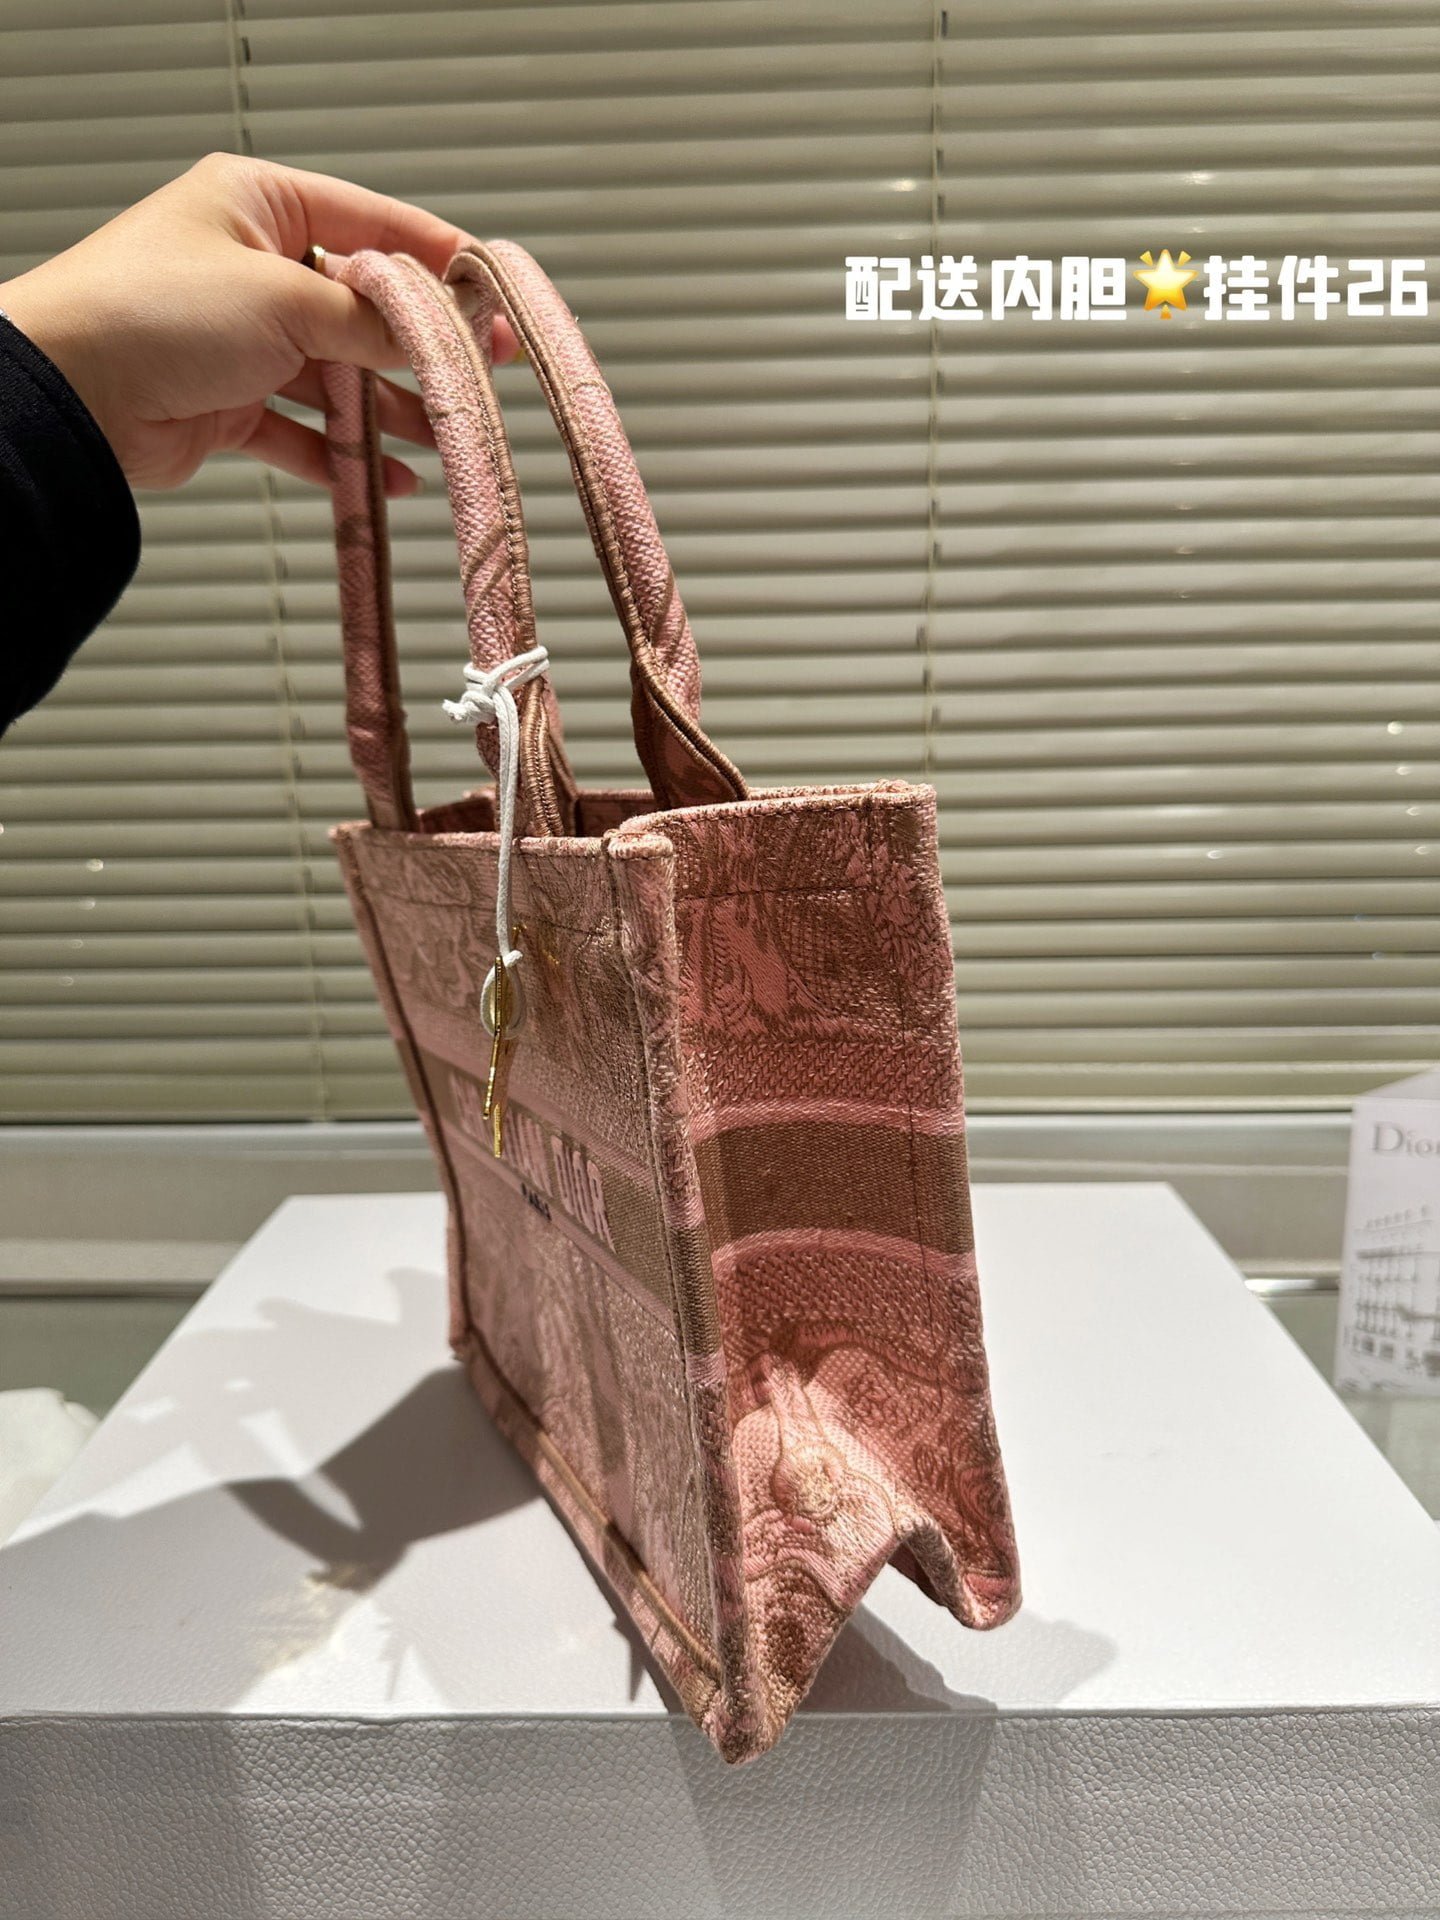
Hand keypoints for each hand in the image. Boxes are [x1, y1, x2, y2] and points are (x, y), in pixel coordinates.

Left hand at [0, 152, 516, 496]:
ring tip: (442, 440)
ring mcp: (242, 337)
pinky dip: (346, 456)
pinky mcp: (229, 402)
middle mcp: (254, 267)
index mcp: (262, 205)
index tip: (494, 298)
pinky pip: (306, 430)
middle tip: (479, 377)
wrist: (69, 394)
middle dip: (421, 351)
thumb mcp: (286, 299)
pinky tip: (389, 480)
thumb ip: (372, 321)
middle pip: (364, 308)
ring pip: (340, 375)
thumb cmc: (153, 311)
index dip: (441, 262)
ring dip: (390, 413)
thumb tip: (440, 333)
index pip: (375, 223)